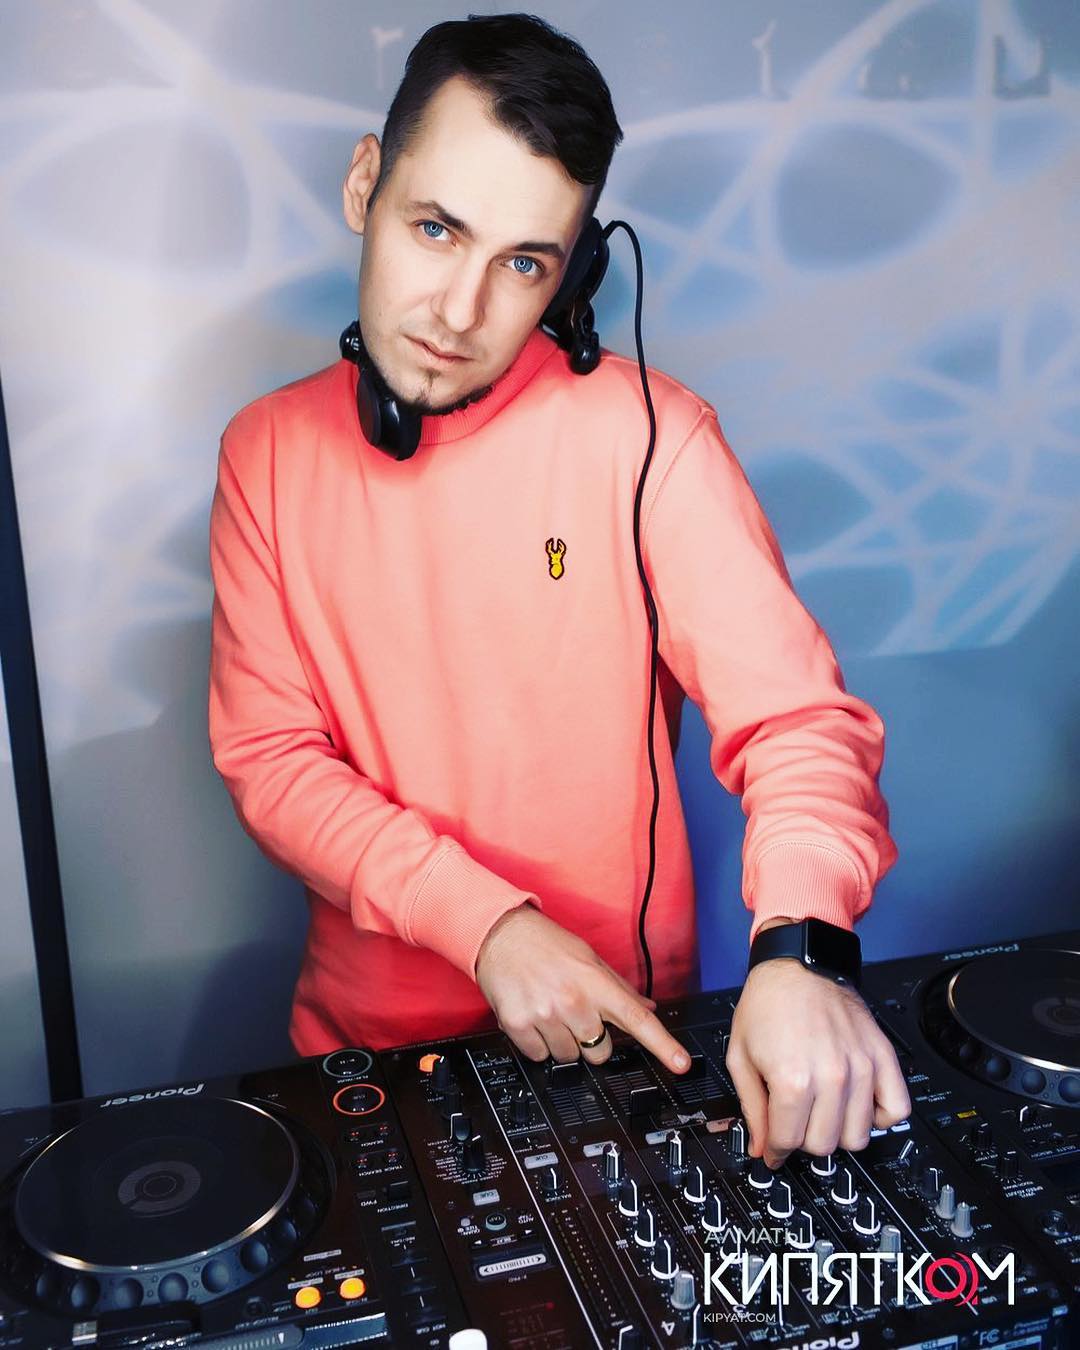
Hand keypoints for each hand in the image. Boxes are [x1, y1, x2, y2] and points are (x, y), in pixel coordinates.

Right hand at [475, 903, 689, 1073]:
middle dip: (592, 1040)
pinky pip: (540, 1056)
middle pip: (600, 1052)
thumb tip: (648, 1009)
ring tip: (550, 1009)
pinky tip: (534, 1016)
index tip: (681, 1064)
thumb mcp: (588, 958)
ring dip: (562, 1040)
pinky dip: (538, 1043)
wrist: (500, 934)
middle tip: (575, 1014)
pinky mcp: (518, 1025)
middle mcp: (572, 1000)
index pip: (637, 1018)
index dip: (663, 1045)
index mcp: (595, 983)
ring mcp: (545, 1015)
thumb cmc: (545, 943)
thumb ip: (619, 987)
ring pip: (569, 1057)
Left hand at [725, 958, 910, 1168]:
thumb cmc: (767, 1003)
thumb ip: (751, 1107)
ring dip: (837, 1132)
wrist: (796, 966)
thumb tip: (761, 1147)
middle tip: (796, 1122)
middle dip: (803, 1140)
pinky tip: (858, 1106)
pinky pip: (896, 1110)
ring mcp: (861, 1069)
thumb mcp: (740, 1055)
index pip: (788, 1142)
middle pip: (823, 1145)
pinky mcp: (882, 1058)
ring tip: (823, 1112)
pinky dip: (879, 1117)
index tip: (774, 1148)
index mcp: (792, 1079)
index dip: (775, 1149)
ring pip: (857, 1136)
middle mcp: (831, 1077)